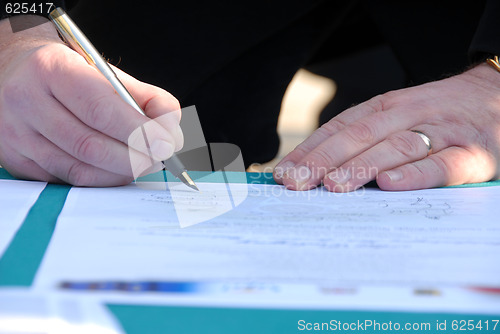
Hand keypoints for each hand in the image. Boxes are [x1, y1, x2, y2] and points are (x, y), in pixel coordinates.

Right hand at [0, 17, 182, 185]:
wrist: (15, 74)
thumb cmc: (71, 74)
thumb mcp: (106, 72)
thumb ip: (145, 98)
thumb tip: (171, 133)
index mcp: (52, 69)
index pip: (100, 108)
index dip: (138, 131)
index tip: (167, 144)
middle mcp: (27, 101)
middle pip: (90, 145)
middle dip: (135, 158)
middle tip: (160, 159)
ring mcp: (16, 135)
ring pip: (79, 170)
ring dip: (121, 173)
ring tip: (143, 164)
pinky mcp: (16, 161)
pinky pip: (68, 181)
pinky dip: (100, 180)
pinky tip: (116, 171)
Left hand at [274, 63, 499, 191]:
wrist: (496, 98)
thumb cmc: (438, 115)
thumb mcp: (396, 118)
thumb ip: (363, 139)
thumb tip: (317, 169)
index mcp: (385, 108)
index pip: (339, 128)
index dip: (309, 150)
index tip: (284, 172)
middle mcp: (408, 115)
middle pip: (359, 137)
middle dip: (323, 161)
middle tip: (296, 184)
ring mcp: (440, 132)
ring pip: (395, 147)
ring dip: (361, 166)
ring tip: (333, 185)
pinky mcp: (472, 153)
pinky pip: (442, 164)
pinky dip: (416, 174)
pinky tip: (391, 184)